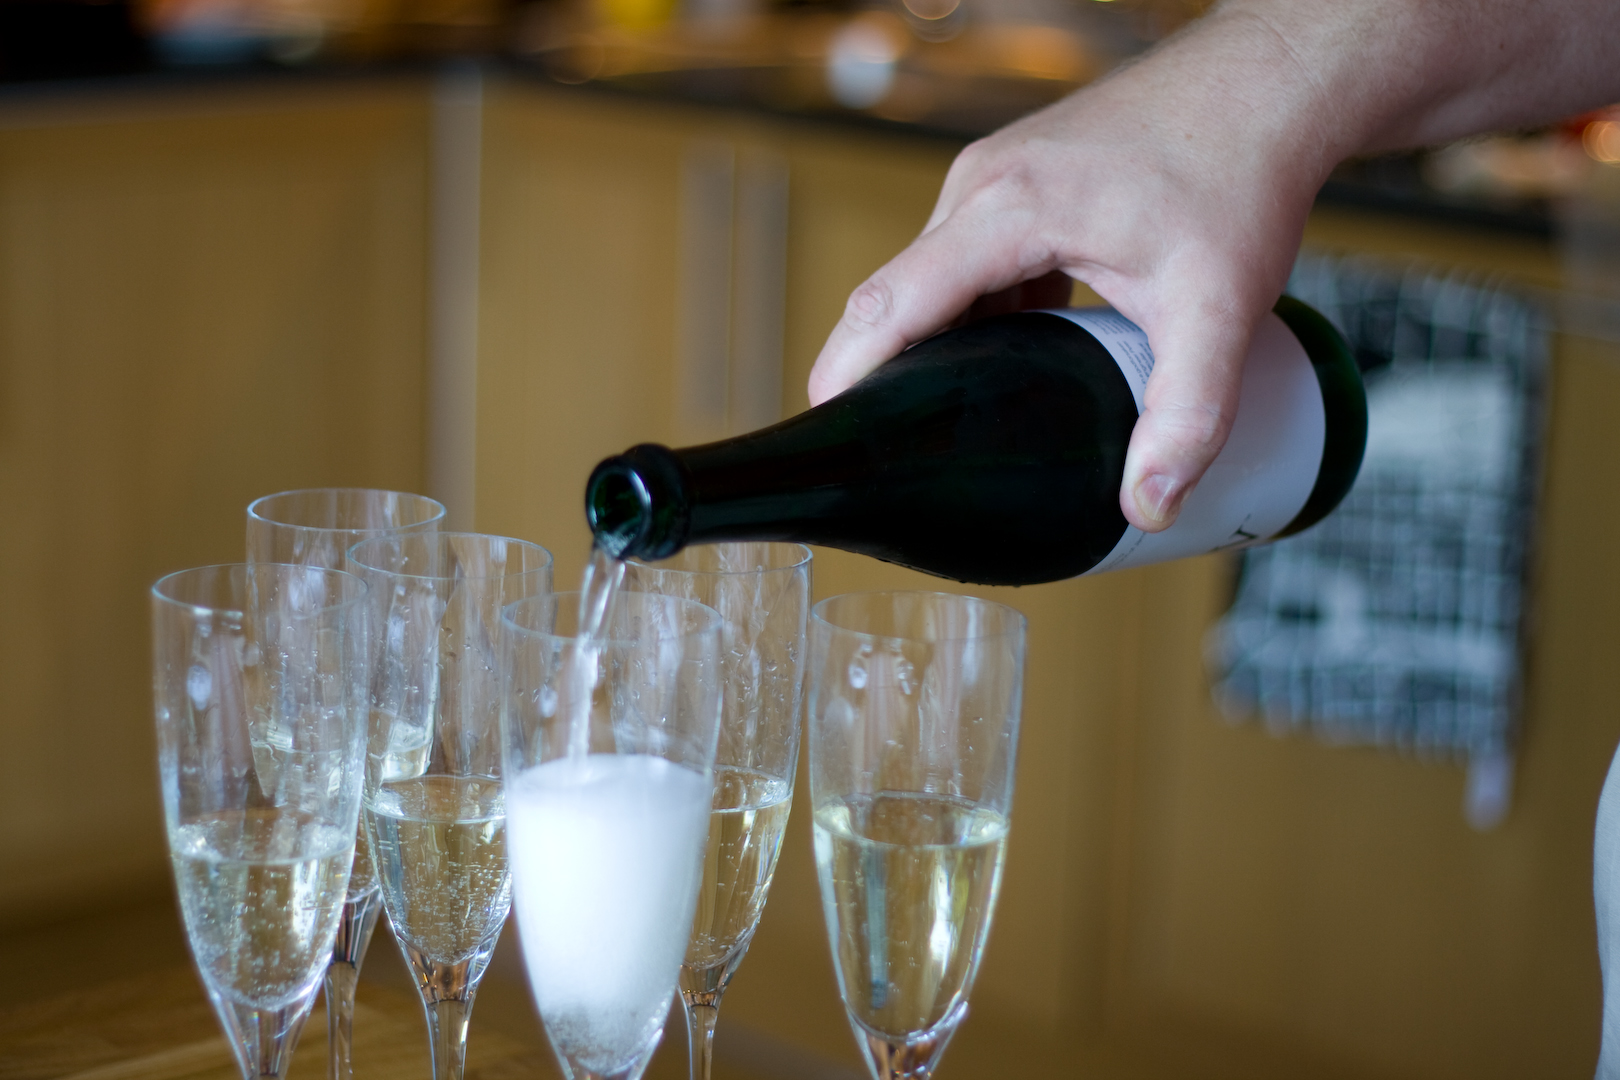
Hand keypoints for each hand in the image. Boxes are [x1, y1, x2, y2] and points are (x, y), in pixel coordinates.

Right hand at [806, 11, 1343, 530]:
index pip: (891, 301)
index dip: (848, 374)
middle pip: (899, 296)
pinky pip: (966, 262)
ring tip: (953, 423)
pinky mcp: (1016, 186)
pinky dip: (974, 318)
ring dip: (939, 349)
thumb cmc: (1240, 168)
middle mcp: (983, 185)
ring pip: (935, 282)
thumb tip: (1149, 501)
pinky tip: (1009, 366)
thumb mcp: (1218, 307)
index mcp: (1008, 208)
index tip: (828, 434)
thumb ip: (1187, 413)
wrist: (1267, 85)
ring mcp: (994, 180)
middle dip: (888, 377)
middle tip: (898, 457)